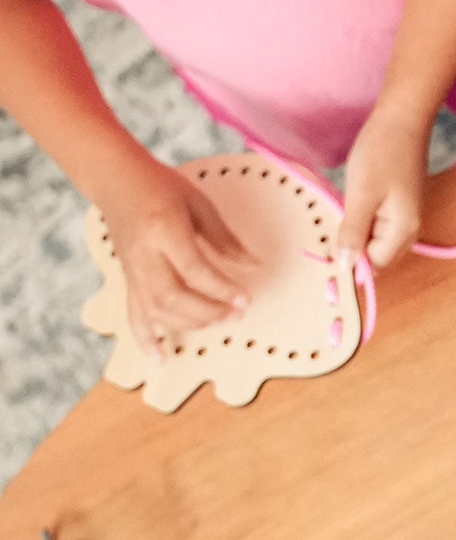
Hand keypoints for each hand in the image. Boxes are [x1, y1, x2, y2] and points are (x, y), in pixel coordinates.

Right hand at [99, 157, 256, 356]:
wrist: (117, 181)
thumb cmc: (162, 187)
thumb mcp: (198, 204)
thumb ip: (224, 238)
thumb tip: (253, 265)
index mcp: (163, 230)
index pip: (193, 269)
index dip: (221, 288)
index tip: (247, 298)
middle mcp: (143, 255)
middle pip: (173, 296)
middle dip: (208, 311)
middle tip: (237, 314)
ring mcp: (131, 270)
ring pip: (156, 309)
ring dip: (190, 323)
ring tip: (220, 322)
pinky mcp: (126, 279)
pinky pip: (132, 315)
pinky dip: (146, 339)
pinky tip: (161, 358)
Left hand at [338, 108, 429, 267]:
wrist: (401, 119)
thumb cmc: (382, 153)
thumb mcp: (361, 194)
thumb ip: (353, 232)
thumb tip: (344, 266)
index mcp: (403, 230)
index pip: (375, 265)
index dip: (350, 262)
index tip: (325, 249)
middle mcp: (409, 230)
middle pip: (377, 258)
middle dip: (353, 250)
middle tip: (332, 226)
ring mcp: (405, 218)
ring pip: (375, 243)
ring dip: (355, 236)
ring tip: (342, 212)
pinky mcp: (398, 207)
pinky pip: (377, 228)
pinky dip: (361, 224)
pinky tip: (351, 206)